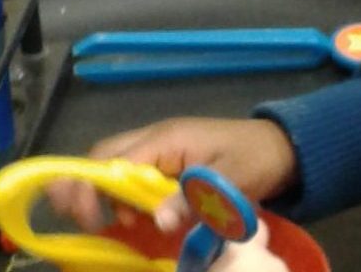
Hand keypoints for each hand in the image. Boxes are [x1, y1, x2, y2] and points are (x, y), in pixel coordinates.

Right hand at [46, 117, 297, 231]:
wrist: (283, 149)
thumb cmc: (256, 159)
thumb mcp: (232, 181)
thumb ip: (196, 199)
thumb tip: (159, 221)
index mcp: (165, 139)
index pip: (114, 160)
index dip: (93, 188)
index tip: (87, 218)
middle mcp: (154, 140)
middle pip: (103, 157)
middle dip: (83, 185)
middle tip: (77, 218)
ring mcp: (159, 150)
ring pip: (113, 166)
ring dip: (100, 192)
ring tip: (95, 223)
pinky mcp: (167, 164)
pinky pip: (131, 176)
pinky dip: (121, 197)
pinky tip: (125, 220)